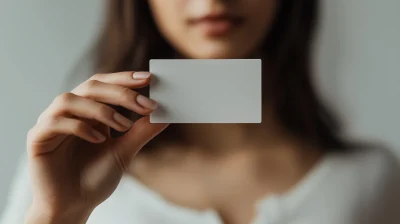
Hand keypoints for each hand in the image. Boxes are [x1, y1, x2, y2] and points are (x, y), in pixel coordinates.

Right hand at [25, 71, 167, 222]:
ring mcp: (51, 123)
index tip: (149, 78)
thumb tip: (166, 115)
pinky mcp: (38, 138)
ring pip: (70, 99)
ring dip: (101, 109)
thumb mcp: (125, 151)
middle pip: (91, 86)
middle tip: (145, 104)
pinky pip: (55, 122)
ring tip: (124, 126)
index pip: (105, 84)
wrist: (74, 206)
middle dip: (121, 93)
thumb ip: (142, 132)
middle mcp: (69, 112)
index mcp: (88, 111)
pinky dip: (80, 127)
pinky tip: (100, 139)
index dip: (125, 78)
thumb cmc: (96, 178)